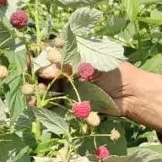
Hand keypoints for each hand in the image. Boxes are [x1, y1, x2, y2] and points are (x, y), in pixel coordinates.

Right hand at [37, 62, 161, 132]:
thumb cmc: (115, 72)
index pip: (49, 54)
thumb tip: (45, 70)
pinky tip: (40, 108)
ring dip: (39, 95)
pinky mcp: (73, 104)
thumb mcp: (91, 65)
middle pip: (44, 74)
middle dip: (34, 80)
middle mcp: (68, 70)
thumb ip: (69, 66)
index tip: (28, 65)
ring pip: (48, 90)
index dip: (37, 59)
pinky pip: (58, 106)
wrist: (133, 95)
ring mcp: (69, 87)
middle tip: (28, 87)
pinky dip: (50, 108)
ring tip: (33, 100)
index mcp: (72, 55)